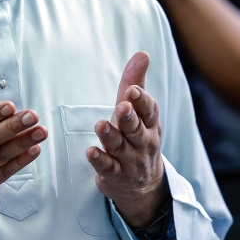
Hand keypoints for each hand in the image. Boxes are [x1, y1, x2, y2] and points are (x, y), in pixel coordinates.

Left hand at [87, 51, 167, 228]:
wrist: (143, 185)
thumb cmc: (138, 138)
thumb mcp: (139, 112)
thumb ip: (136, 83)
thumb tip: (142, 53)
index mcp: (150, 124)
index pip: (149, 111)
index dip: (142, 100)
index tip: (133, 90)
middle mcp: (143, 142)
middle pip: (136, 129)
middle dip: (129, 117)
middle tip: (122, 106)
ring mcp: (130, 161)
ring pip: (120, 147)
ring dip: (110, 136)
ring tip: (100, 125)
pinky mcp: (115, 175)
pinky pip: (107, 168)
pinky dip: (99, 160)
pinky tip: (90, 152)